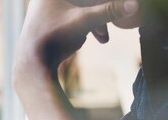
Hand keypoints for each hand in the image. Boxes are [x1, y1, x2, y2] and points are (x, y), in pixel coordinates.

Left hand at [15, 0, 138, 76]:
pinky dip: (86, 26)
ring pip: (79, 9)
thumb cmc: (53, 39)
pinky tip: (95, 38)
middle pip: (83, 2)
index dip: (100, 5)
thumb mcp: (84, 21)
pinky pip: (73, 18)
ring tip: (103, 38)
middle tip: (117, 18)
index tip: (118, 9)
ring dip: (94, 22)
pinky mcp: (51, 23)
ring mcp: (48, 10)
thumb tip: (136, 5)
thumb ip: (109, 11)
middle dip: (100, 10)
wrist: (32, 64)